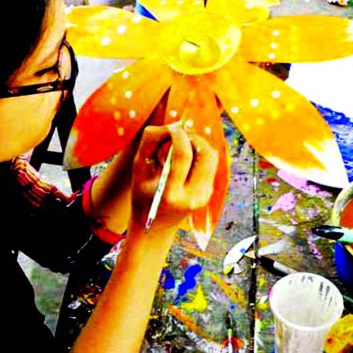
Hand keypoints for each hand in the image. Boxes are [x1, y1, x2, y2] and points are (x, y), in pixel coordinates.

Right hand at [130, 123, 217, 237]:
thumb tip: (174, 125)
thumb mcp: (139, 169)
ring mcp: (204, 196)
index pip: (183, 156)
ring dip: (199, 144)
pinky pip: (211, 164)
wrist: (155, 227)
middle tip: (180, 135)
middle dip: (194, 138)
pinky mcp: (209, 193)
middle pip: (206, 154)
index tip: (172, 127)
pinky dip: (200, 154)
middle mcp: (192, 197)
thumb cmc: (142, 195)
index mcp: (171, 194)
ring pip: (212, 157)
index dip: (179, 135)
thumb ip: (151, 142)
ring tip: (183, 143)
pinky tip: (187, 155)